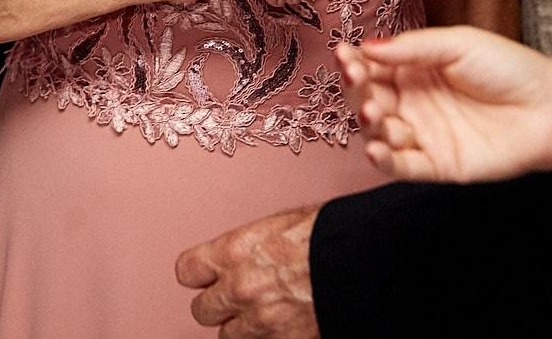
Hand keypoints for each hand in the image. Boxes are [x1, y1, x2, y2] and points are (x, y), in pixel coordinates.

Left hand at [176, 205, 320, 337]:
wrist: (365, 265)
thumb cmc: (331, 236)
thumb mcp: (282, 224)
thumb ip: (253, 244)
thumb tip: (251, 250)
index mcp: (232, 253)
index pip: (186, 271)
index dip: (200, 275)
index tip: (208, 277)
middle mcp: (239, 290)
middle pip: (201, 311)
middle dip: (218, 306)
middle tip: (236, 300)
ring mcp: (261, 322)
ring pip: (229, 337)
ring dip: (243, 328)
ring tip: (265, 315)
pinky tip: (286, 327)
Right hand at [335, 27, 551, 182]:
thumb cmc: (510, 69)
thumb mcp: (458, 44)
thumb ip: (412, 47)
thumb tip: (365, 46)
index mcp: (413, 72)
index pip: (371, 68)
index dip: (353, 62)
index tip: (345, 54)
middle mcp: (412, 103)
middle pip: (367, 98)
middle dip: (355, 89)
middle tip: (356, 78)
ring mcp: (423, 135)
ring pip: (379, 133)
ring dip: (367, 123)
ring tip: (372, 112)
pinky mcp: (438, 165)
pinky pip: (402, 167)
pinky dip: (384, 160)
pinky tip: (376, 148)